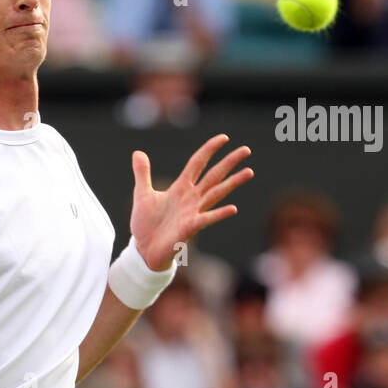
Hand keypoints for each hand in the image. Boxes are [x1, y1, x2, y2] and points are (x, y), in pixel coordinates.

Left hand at [129, 134, 253, 270]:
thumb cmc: (146, 224)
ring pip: (216, 194)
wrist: (143, 250)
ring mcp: (193, 213)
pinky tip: (233, 208)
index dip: (209, 150)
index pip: (198, 164)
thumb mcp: (142, 194)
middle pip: (213, 176)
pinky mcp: (189, 228)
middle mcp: (191, 198)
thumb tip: (138, 152)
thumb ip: (143, 173)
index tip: (224, 138)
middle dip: (229, 162)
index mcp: (180, 188)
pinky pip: (206, 219)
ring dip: (232, 183)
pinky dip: (218, 214)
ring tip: (249, 171)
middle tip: (246, 149)